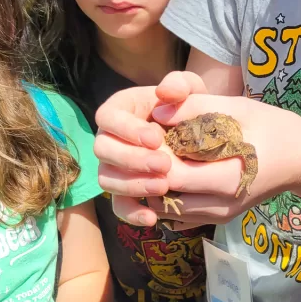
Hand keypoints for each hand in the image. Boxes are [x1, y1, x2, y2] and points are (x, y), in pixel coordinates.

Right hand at [93, 72, 207, 224]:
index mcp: (118, 110)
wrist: (198, 135)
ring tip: (164, 186)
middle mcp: (109, 139)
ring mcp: (114, 167)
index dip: (127, 129)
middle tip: (165, 164)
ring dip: (133, 185)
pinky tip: (152, 218)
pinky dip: (132, 214)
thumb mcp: (191, 90)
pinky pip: (119, 206)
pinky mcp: (125, 191)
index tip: (156, 138)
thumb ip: (180, 83)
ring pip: (107, 180)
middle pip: (102, 151)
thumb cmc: (189, 108)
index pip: (107, 117)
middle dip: (132, 159)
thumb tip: (165, 91)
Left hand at [94, 72, 300, 227]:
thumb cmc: (273, 127)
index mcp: (227, 178)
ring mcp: (220, 216)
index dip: (152, 155)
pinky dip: (167, 197)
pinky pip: (180, 215)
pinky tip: (169, 173)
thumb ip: (197, 106)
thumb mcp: (238, 108)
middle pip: (163, 197)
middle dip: (148, 172)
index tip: (149, 132)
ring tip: (155, 157)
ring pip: (167, 210)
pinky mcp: (219, 218)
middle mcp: (221, 205)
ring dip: (154, 186)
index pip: (170, 174)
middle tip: (145, 144)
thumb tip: (156, 108)